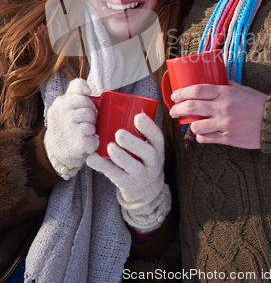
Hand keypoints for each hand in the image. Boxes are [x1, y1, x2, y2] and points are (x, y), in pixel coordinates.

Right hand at [44, 78, 98, 178]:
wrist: (56, 151)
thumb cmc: (67, 123)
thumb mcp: (67, 104)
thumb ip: (76, 90)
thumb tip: (88, 89)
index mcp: (60, 103)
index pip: (81, 92)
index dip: (88, 101)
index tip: (88, 107)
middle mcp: (62, 114)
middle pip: (89, 109)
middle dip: (91, 117)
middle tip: (84, 124)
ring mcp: (69, 128)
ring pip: (92, 123)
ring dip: (91, 130)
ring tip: (83, 134)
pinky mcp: (77, 144)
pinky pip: (94, 140)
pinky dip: (93, 143)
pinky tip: (85, 144)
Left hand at [86, 112, 170, 232]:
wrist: (145, 189)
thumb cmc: (141, 157)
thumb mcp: (148, 146)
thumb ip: (138, 131)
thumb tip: (116, 102)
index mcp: (157, 149)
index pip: (157, 137)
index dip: (149, 127)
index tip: (138, 116)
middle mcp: (152, 163)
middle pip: (147, 153)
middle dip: (133, 142)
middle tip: (119, 133)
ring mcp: (140, 175)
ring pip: (132, 166)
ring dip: (120, 156)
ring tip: (109, 146)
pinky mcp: (126, 183)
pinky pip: (114, 175)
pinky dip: (101, 166)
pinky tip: (91, 158)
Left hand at [169, 80, 266, 148]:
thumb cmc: (258, 103)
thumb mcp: (242, 88)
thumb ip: (227, 84)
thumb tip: (214, 78)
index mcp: (226, 93)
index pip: (197, 90)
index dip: (182, 92)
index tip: (174, 95)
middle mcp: (223, 108)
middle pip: (191, 107)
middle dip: (177, 109)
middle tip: (172, 111)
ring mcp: (225, 124)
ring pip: (196, 126)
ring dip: (190, 125)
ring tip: (189, 123)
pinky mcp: (228, 138)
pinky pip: (207, 139)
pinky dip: (201, 137)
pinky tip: (201, 134)